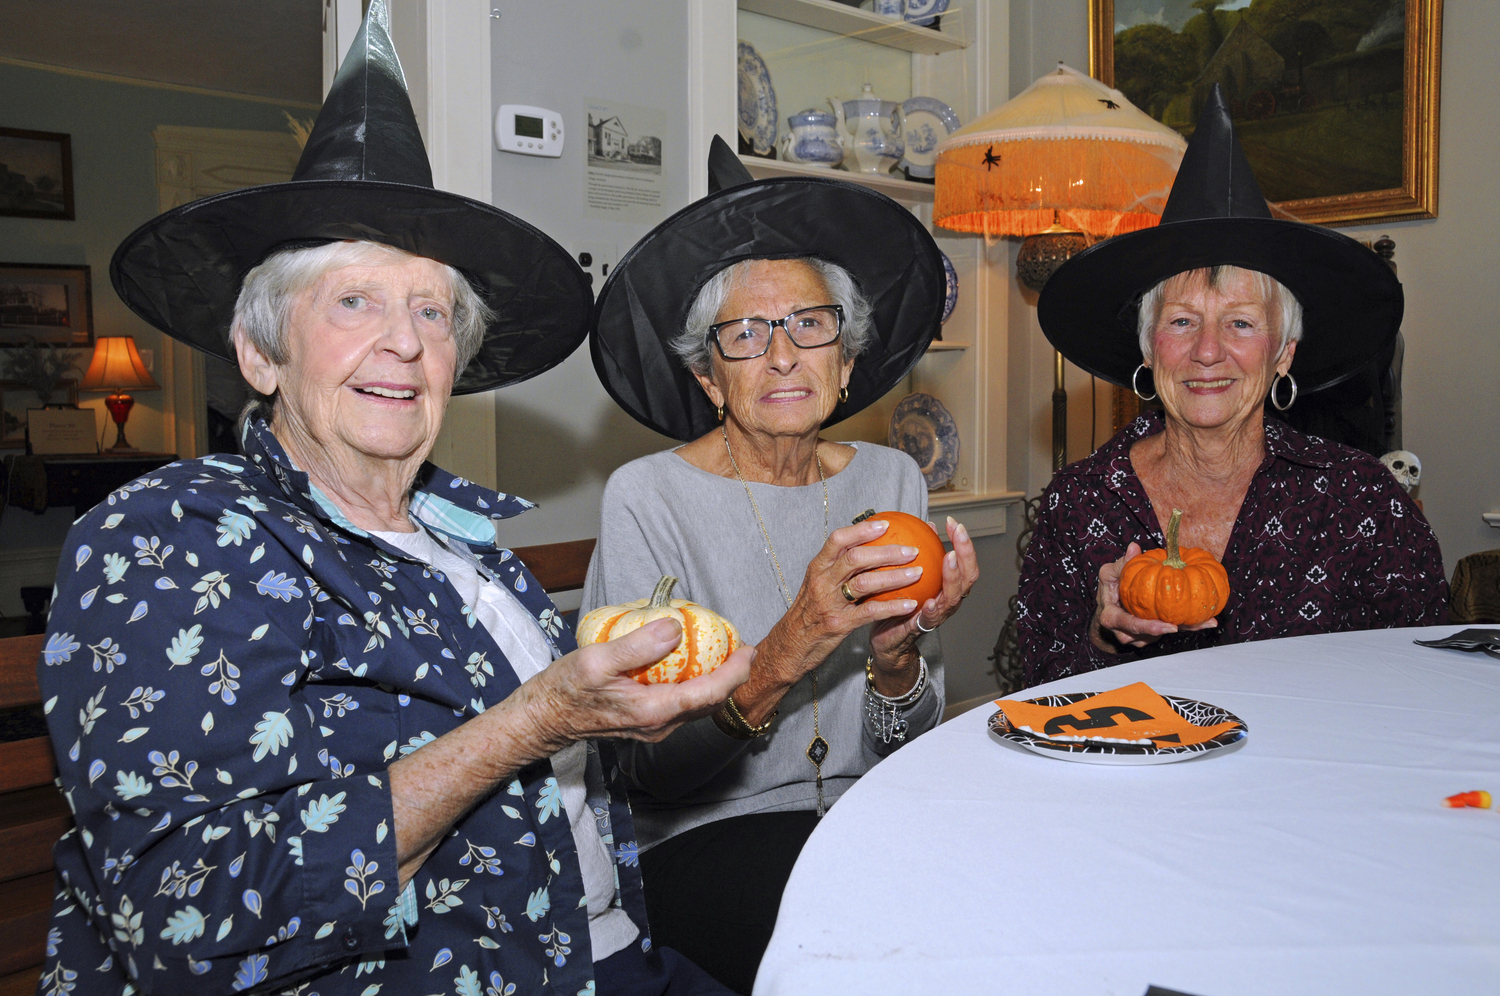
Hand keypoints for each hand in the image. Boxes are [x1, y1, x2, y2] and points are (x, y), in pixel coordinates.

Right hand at [391, 618, 749, 884]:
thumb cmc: (564, 690)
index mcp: (653, 711)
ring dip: (714, 679)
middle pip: (710, 702)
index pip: (709, 693)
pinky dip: (694, 683)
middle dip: (731, 675)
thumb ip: (637, 645)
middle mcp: (660, 725)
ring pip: (696, 704)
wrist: (542, 720)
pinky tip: (688, 661)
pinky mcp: (645, 722)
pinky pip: (680, 703)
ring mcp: (653, 727)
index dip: (734, 672)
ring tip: (721, 650)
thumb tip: (675, 627)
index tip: (748, 649)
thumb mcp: (596, 660)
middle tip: (740, 645)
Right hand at [728, 517, 927, 724]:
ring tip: (917, 573)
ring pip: (866, 583)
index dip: (862, 530)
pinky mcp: (839, 624)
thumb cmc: (808, 612)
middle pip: (856, 558)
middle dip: (887, 552)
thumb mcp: (816, 584)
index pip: (838, 539)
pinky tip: (911, 604)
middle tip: (912, 550)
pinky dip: (893, 606)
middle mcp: (822, 581)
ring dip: (895, 577)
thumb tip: (865, 546)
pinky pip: (870, 612)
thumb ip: (836, 567)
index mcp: (817, 568)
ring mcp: (830, 603)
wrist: (790, 646)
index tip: (886, 524)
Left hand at [869, 516, 978, 693]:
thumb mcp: (907, 574)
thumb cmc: (898, 603)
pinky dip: (932, 609)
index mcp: (947, 587)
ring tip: (949, 558)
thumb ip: (920, 553)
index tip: (954, 523)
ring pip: (953, 597)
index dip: (964, 543)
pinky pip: (930, 619)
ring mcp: (938, 616)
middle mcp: (948, 601)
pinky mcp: (921, 629)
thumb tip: (927, 525)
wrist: (887, 639)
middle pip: (968, 578)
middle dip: (966, 553)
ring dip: (953, 576)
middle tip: (958, 533)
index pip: (964, 562)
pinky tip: (930, 600)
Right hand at [1091, 543, 1216, 651]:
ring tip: (1207, 621)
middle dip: (1176, 631)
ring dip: (1185, 628)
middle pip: (1151, 635)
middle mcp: (1125, 632)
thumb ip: (1121, 563)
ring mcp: (1138, 636)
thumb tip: (1134, 548)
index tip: (1169, 626)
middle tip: (1197, 624)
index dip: (1148, 627)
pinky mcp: (1151, 635)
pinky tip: (1206, 620)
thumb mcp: (1109, 573)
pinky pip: (1168, 631)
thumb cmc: (1109, 588)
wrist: (1109, 607)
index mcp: (1112, 618)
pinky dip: (1186, 625)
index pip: (1130, 625)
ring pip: (1163, 635)